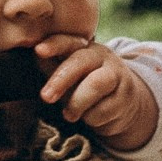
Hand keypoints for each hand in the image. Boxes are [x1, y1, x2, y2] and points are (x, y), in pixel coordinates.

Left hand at [34, 37, 157, 150]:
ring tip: (69, 115)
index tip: (38, 51)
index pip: (68, 42)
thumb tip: (35, 56)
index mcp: (83, 48)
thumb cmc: (85, 87)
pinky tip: (90, 117)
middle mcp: (102, 57)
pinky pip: (103, 109)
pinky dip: (91, 118)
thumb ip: (52, 66)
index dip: (54, 45)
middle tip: (45, 97)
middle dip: (60, 80)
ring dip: (76, 103)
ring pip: (95, 85)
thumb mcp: (68, 76)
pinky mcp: (126, 96)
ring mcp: (117, 75)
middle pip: (81, 62)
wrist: (123, 105)